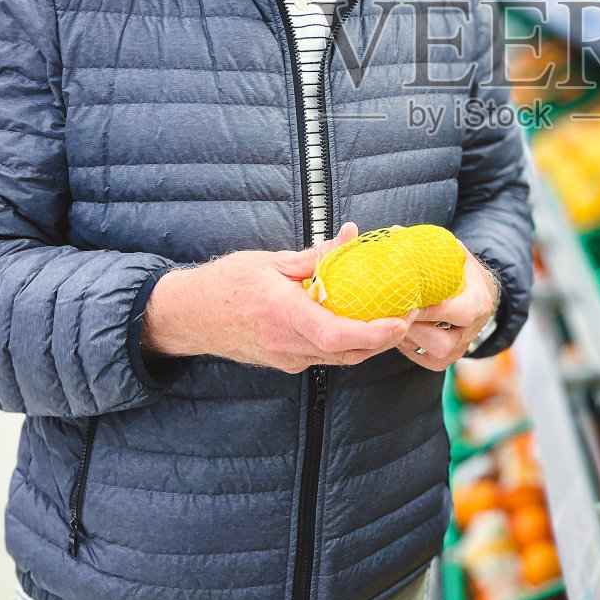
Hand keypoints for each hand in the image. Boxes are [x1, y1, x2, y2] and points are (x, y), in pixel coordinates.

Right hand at [140, 223, 409, 372]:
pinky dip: (347, 344)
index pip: (336, 334)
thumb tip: (351, 236)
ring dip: (369, 343)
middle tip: (410, 314)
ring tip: (392, 317)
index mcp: (282, 315)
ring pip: (340, 359)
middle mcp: (286, 344)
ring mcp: (286, 358)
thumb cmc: (225, 284)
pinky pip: (325, 357)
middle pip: (347, 352)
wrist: (189, 317)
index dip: (373, 333)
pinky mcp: (285, 363)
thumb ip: (315, 255)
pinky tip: (358, 323)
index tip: (400, 321)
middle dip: (384, 338)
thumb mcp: (270, 261)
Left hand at [397, 242, 498, 370]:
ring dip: (409, 339)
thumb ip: (428, 246)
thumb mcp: (453, 253)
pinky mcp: (447, 360)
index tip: (407, 300)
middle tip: (391, 312)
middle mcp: (472, 331)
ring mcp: (460, 348)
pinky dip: (409, 348)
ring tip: (393, 320)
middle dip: (414, 329)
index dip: (431, 310)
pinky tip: (400, 330)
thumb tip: (394, 232)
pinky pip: (425, 360)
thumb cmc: (463, 272)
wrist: (481, 294)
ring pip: (432, 354)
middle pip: (441, 341)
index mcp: (479, 303)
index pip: (458, 312)